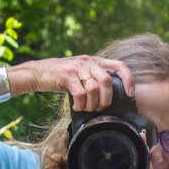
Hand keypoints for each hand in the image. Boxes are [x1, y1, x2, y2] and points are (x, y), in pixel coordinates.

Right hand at [13, 55, 134, 111]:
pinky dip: (80, 104)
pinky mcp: (67, 75)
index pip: (119, 66)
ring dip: (92, 104)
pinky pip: (80, 93)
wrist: (38, 73)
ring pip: (94, 89)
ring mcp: (77, 67)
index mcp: (95, 61)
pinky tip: (76, 106)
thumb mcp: (81, 74)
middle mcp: (88, 61)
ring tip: (86, 108)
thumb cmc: (62, 77)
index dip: (128, 80)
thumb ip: (94, 80)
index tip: (130, 94)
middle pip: (107, 81)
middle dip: (106, 99)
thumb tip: (110, 98)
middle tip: (99, 108)